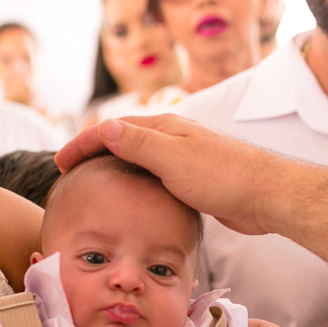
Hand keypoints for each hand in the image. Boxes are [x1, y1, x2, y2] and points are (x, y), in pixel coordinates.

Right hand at [55, 116, 327, 259]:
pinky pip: (155, 176)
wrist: (267, 196)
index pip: (111, 130)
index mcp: (164, 128)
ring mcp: (184, 158)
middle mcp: (172, 137)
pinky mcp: (195, 180)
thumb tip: (103, 127)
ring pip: (139, 159)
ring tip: (93, 183)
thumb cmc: (223, 177)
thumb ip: (138, 143)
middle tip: (69, 172)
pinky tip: (134, 198)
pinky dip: (135, 182)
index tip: (60, 163)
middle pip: (122, 140)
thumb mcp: (173, 159)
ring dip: (113, 166)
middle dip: (93, 152)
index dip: (82, 145)